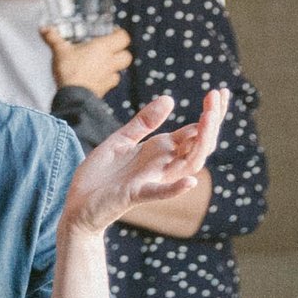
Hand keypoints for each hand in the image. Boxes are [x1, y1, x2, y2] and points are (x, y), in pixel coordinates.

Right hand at [44, 23, 132, 97]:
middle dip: (121, 52)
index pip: (123, 37)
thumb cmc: (70, 70)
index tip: (111, 33)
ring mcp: (109, 77)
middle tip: (110, 50)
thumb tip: (43, 29)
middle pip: (127, 55)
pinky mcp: (105, 89)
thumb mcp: (59, 51)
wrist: (73, 96)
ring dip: (115, 67)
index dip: (119, 34)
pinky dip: (106, 80)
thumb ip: (53, 38)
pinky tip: (97, 79)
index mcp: (103, 47)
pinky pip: (110, 83)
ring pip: (120, 71)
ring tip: (103, 65)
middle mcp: (110, 61)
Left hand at [62, 88, 225, 238]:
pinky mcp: (134, 194)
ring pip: (187, 165)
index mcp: (160, 151)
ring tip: (208, 119)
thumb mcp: (121, 140)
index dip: (210, 114)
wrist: (77, 205)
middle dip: (211, 122)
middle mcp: (162, 165)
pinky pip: (158, 193)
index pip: (195, 132)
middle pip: (199, 145)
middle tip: (217, 96)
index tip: (219, 92)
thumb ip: (143, 122)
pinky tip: (190, 182)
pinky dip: (175, 188)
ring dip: (200, 144)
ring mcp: (151, 180)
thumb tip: (169, 98)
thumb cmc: (101, 175)